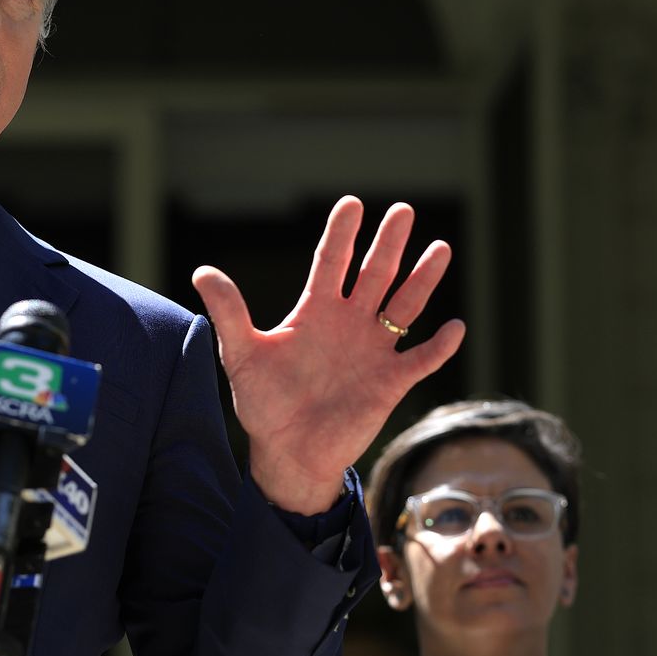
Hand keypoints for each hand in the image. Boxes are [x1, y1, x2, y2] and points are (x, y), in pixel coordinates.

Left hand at [191, 196, 464, 513]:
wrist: (288, 451)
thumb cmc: (264, 402)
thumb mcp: (241, 353)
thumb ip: (229, 312)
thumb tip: (201, 272)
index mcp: (316, 311)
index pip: (332, 262)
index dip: (342, 234)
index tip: (352, 204)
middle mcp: (349, 322)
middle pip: (374, 273)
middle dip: (388, 243)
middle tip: (403, 210)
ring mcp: (373, 350)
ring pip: (404, 306)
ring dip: (423, 280)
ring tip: (440, 248)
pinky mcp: (390, 383)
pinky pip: (421, 360)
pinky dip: (439, 347)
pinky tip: (455, 327)